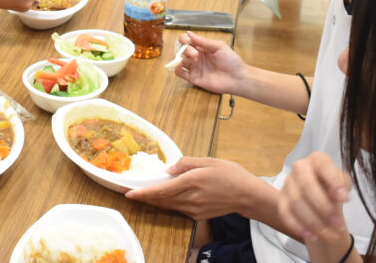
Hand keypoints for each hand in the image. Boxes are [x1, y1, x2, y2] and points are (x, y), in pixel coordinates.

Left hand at [126, 156, 260, 219]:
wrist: (247, 196)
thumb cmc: (231, 175)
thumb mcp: (209, 161)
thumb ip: (186, 163)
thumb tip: (168, 169)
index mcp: (193, 182)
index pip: (162, 190)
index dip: (144, 193)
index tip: (129, 193)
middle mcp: (191, 198)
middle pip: (161, 200)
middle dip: (143, 197)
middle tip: (128, 193)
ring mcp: (194, 209)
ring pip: (168, 206)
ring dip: (153, 201)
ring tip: (141, 194)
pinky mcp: (197, 215)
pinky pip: (177, 208)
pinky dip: (167, 203)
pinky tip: (162, 197)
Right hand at [172, 32, 245, 94]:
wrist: (237, 78)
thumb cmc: (231, 61)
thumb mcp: (218, 46)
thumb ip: (203, 41)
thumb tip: (188, 33)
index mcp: (202, 48)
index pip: (187, 40)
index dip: (183, 39)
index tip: (186, 40)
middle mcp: (196, 57)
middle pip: (182, 49)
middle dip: (185, 49)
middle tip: (195, 54)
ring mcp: (195, 67)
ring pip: (180, 60)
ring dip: (181, 57)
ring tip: (193, 60)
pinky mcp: (194, 78)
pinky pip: (180, 73)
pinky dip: (177, 68)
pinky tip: (181, 66)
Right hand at [278, 152, 351, 242]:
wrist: (321, 203)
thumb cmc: (333, 190)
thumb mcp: (343, 186)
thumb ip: (342, 187)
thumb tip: (339, 195)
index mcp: (317, 160)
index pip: (323, 165)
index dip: (333, 182)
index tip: (345, 200)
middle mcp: (300, 167)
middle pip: (307, 185)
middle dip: (323, 207)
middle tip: (338, 224)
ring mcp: (288, 183)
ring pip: (296, 202)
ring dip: (314, 221)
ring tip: (329, 235)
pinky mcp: (281, 200)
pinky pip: (285, 214)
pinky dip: (299, 227)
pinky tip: (312, 236)